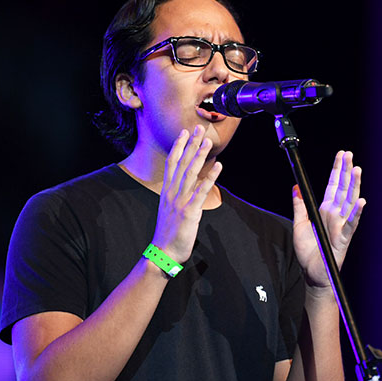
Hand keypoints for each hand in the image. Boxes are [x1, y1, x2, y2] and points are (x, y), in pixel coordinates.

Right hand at [151, 126, 222, 263]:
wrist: (163, 252)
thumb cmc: (167, 232)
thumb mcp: (169, 209)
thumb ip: (176, 195)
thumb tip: (184, 185)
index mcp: (167, 191)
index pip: (171, 163)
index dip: (178, 146)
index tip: (184, 132)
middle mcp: (172, 192)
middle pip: (182, 163)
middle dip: (191, 145)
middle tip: (199, 128)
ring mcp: (180, 201)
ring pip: (191, 173)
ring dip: (200, 156)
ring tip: (207, 142)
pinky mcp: (190, 211)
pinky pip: (201, 191)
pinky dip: (210, 177)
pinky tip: (219, 166)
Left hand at [292, 151, 365, 290]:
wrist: (312, 274)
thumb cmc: (308, 252)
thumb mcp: (299, 224)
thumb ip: (299, 205)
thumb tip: (296, 186)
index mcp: (325, 210)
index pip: (333, 185)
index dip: (337, 170)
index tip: (341, 154)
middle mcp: (335, 215)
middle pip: (343, 189)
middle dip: (346, 171)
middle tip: (349, 154)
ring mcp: (341, 225)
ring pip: (350, 201)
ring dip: (354, 185)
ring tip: (357, 169)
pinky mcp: (343, 238)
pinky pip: (351, 224)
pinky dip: (356, 212)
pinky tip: (361, 201)